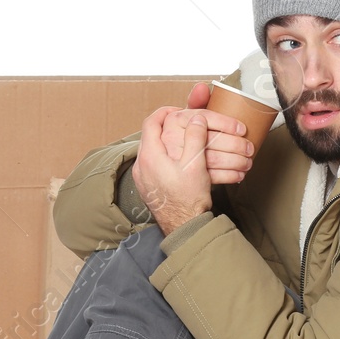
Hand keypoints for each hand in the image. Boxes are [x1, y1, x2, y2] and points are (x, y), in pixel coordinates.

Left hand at [131, 106, 214, 236]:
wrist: (184, 229)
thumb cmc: (188, 200)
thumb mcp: (195, 165)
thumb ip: (195, 138)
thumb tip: (196, 119)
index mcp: (150, 156)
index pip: (151, 123)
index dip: (164, 112)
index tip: (177, 109)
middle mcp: (143, 166)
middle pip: (153, 137)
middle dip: (169, 128)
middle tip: (183, 123)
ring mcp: (145, 179)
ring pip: (155, 152)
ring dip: (170, 144)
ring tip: (184, 141)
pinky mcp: (151, 189)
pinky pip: (157, 166)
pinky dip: (170, 159)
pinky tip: (182, 163)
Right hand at [159, 83, 255, 170]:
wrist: (165, 163)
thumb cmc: (183, 136)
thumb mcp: (186, 118)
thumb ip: (196, 102)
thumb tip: (202, 87)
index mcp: (175, 119)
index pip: (205, 118)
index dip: (227, 123)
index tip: (242, 129)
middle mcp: (172, 138)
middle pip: (212, 140)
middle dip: (236, 145)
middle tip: (249, 148)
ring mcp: (178, 159)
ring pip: (214, 160)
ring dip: (237, 162)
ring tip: (248, 161)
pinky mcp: (185, 176)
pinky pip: (212, 177)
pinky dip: (230, 176)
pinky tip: (239, 174)